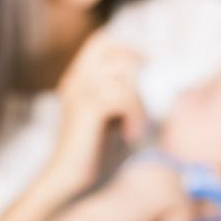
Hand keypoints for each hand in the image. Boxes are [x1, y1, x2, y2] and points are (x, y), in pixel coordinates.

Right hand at [41, 33, 145, 198]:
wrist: (68, 180)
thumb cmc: (92, 153)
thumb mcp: (109, 117)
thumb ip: (121, 95)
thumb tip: (153, 80)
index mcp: (77, 79)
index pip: (102, 41)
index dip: (128, 50)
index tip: (141, 75)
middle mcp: (76, 81)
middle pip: (117, 52)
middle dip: (138, 75)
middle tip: (141, 102)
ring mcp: (80, 94)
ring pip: (124, 76)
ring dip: (139, 101)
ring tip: (136, 126)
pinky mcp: (87, 111)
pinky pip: (123, 97)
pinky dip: (135, 116)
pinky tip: (131, 135)